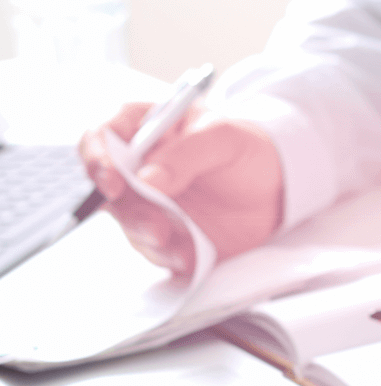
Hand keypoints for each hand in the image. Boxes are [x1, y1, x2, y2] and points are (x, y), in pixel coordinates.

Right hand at [78, 102, 282, 274]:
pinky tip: (187, 257)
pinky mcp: (169, 233)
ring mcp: (151, 203)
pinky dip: (168, 256)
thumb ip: (185, 154)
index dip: (97, 159)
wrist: (279, 186)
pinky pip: (156, 249)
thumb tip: (146, 179)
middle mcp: (139, 167)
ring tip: (171, 242)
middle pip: (108, 188)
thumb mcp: (223, 138)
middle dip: (127, 210)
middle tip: (156, 225)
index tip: (112, 183)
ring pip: (129, 223)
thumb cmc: (249, 149)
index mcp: (145, 128)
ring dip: (146, 236)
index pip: (101, 138)